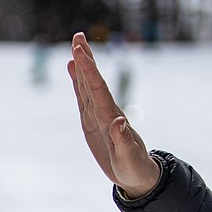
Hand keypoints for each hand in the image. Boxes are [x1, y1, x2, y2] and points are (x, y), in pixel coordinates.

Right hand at [67, 31, 159, 198]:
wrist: (137, 175)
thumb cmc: (134, 168)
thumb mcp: (129, 157)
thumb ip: (123, 140)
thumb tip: (118, 121)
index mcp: (111, 118)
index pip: (98, 89)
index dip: (88, 71)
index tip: (79, 52)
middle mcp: (105, 112)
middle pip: (93, 81)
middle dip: (86, 59)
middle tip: (78, 37)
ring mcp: (98, 115)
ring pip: (87, 85)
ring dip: (82, 66)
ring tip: (76, 46)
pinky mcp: (92, 122)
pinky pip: (83, 97)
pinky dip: (78, 82)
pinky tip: (73, 70)